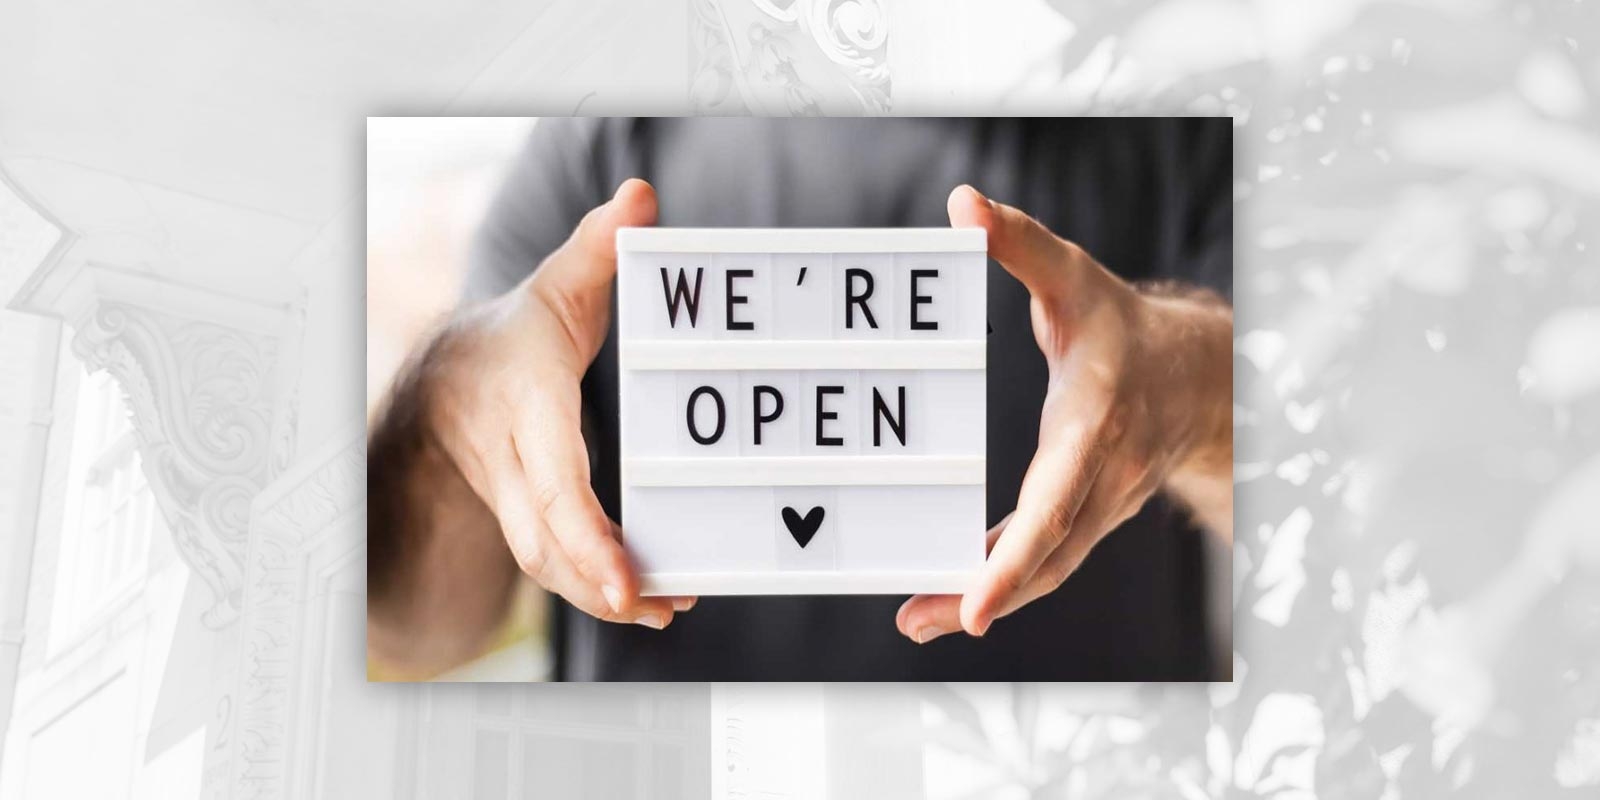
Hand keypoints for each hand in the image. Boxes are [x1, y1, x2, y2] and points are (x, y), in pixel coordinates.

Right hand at [423, 179, 692, 627]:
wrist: (445, 379)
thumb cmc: (517, 331)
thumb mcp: (557, 284)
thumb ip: (601, 247)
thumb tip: (642, 198)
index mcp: (523, 401)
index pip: (550, 476)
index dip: (585, 531)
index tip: (625, 575)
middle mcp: (508, 457)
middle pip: (543, 534)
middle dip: (596, 578)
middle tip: (655, 606)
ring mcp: (507, 494)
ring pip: (543, 560)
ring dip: (599, 595)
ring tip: (662, 609)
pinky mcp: (520, 517)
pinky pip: (550, 562)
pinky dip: (591, 587)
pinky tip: (643, 601)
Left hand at [897, 185, 1232, 643]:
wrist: (1196, 377)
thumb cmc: (1121, 325)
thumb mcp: (1073, 274)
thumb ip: (1019, 242)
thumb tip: (963, 205)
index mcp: (1096, 425)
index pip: (1058, 502)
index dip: (1017, 556)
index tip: (979, 602)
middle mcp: (1102, 477)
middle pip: (1048, 553)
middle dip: (985, 593)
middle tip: (916, 620)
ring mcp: (1098, 505)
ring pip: (1046, 568)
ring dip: (982, 598)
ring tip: (916, 619)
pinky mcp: (1086, 516)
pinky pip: (1045, 560)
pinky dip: (1000, 581)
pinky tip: (948, 595)